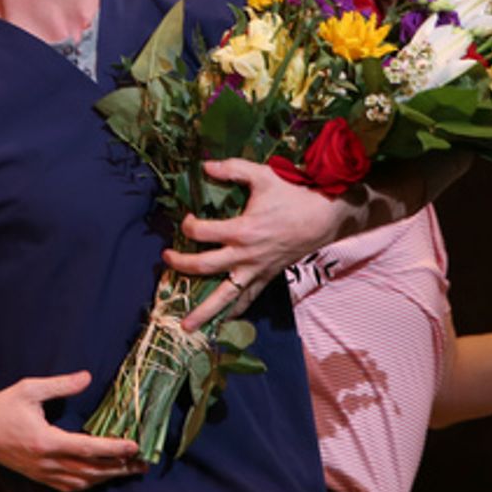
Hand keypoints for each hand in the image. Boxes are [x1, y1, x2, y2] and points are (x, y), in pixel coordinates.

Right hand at [0, 371, 146, 491]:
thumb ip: (61, 385)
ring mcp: (42, 473)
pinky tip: (100, 478)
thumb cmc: (2, 406)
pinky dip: (88, 484)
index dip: (114, 449)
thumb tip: (88, 377)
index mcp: (46, 441)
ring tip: (129, 470)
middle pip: (91, 470)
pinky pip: (68, 487)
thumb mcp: (30, 389)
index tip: (134, 445)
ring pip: (82, 481)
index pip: (88, 448)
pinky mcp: (38, 477)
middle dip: (119, 468)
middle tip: (143, 463)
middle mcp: (46, 462)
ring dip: (107, 477)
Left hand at [164, 158, 348, 331]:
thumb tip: (205, 166)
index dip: (188, 225)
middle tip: (166, 259)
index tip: (186, 218)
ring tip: (186, 326)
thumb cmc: (294, 194)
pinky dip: (235, 311)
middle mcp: (245, 254)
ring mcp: (256, 269)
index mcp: (242, 230)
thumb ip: (232, 169)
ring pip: (225, 295)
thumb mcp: (263, 175)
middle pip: (204, 266)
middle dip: (181, 265)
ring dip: (204, 311)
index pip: (201, 232)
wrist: (325, 216)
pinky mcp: (267, 277)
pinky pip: (248, 298)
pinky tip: (222, 321)